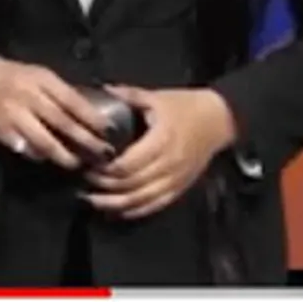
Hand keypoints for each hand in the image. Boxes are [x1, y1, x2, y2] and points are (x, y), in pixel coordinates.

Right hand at [0, 56, 114, 168]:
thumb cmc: (15, 77)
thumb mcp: (40, 75)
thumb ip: (61, 92)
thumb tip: (89, 112)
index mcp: (43, 81)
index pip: (73, 101)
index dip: (92, 117)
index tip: (109, 130)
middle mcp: (30, 98)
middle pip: (62, 122)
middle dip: (85, 139)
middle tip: (103, 153)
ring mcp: (15, 116)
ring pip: (43, 140)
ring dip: (63, 155)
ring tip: (77, 163)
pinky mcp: (1, 131)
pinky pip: (24, 147)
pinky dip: (38, 155)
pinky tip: (49, 161)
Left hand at [83, 86, 237, 219]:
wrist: (219, 119)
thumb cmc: (186, 106)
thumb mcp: (157, 97)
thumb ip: (129, 96)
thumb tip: (102, 90)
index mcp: (161, 140)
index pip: (126, 165)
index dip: (103, 169)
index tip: (86, 164)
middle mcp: (168, 164)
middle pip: (130, 185)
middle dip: (103, 186)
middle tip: (83, 181)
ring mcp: (175, 179)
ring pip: (140, 200)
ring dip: (114, 204)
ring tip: (92, 200)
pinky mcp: (180, 188)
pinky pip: (154, 206)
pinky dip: (133, 211)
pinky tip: (116, 211)